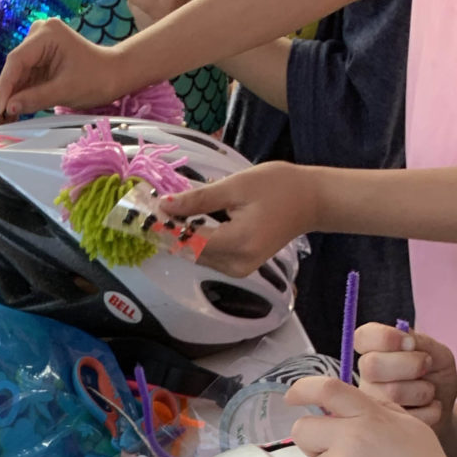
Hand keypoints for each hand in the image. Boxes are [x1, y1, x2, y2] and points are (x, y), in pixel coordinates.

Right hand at [0, 18, 125, 125]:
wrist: (113, 75)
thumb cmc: (95, 78)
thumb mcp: (65, 90)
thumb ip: (36, 98)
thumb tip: (8, 108)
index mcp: (46, 34)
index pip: (17, 61)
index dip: (5, 87)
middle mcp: (38, 36)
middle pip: (13, 70)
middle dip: (2, 98)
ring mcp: (37, 49)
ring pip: (15, 78)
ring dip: (6, 102)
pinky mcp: (38, 62)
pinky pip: (23, 82)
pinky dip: (17, 100)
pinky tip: (7, 118)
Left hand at [162, 161, 319, 276]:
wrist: (311, 200)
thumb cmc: (279, 186)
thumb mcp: (236, 186)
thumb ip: (199, 200)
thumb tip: (165, 206)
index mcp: (237, 244)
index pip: (189, 243)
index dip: (165, 230)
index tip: (145, 214)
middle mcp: (236, 264)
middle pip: (191, 253)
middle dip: (170, 233)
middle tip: (153, 209)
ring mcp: (239, 269)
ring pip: (198, 256)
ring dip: (182, 237)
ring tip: (168, 213)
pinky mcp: (241, 267)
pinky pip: (210, 256)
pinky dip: (197, 240)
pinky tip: (190, 221)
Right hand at [356, 321, 456, 433]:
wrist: (445, 410)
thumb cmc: (436, 376)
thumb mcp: (437, 353)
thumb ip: (421, 343)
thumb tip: (407, 339)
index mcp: (374, 353)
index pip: (362, 337)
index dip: (384, 337)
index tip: (409, 343)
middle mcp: (366, 378)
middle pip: (372, 365)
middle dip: (410, 364)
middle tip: (427, 366)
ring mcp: (370, 405)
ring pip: (391, 393)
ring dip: (423, 390)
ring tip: (429, 392)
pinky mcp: (382, 428)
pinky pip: (405, 416)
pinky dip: (430, 410)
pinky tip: (429, 409)